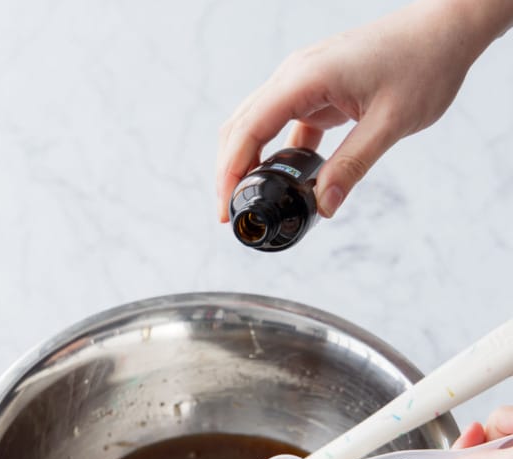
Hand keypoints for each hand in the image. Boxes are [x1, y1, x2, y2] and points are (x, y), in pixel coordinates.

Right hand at [217, 0, 512, 220]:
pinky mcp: (316, 90)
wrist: (445, 30)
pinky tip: (283, 182)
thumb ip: (352, 166)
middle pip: (241, 125)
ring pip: (256, 124)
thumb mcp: (389, 123)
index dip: (231, 172)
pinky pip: (282, 124)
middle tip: (231, 215)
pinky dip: (275, 154)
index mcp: (306, 77)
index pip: (249, 128)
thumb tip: (325, 207)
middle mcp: (295, 75)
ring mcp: (303, 81)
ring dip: (248, 162)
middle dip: (229, 171)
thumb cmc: (423, 64)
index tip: (226, 208)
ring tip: (251, 201)